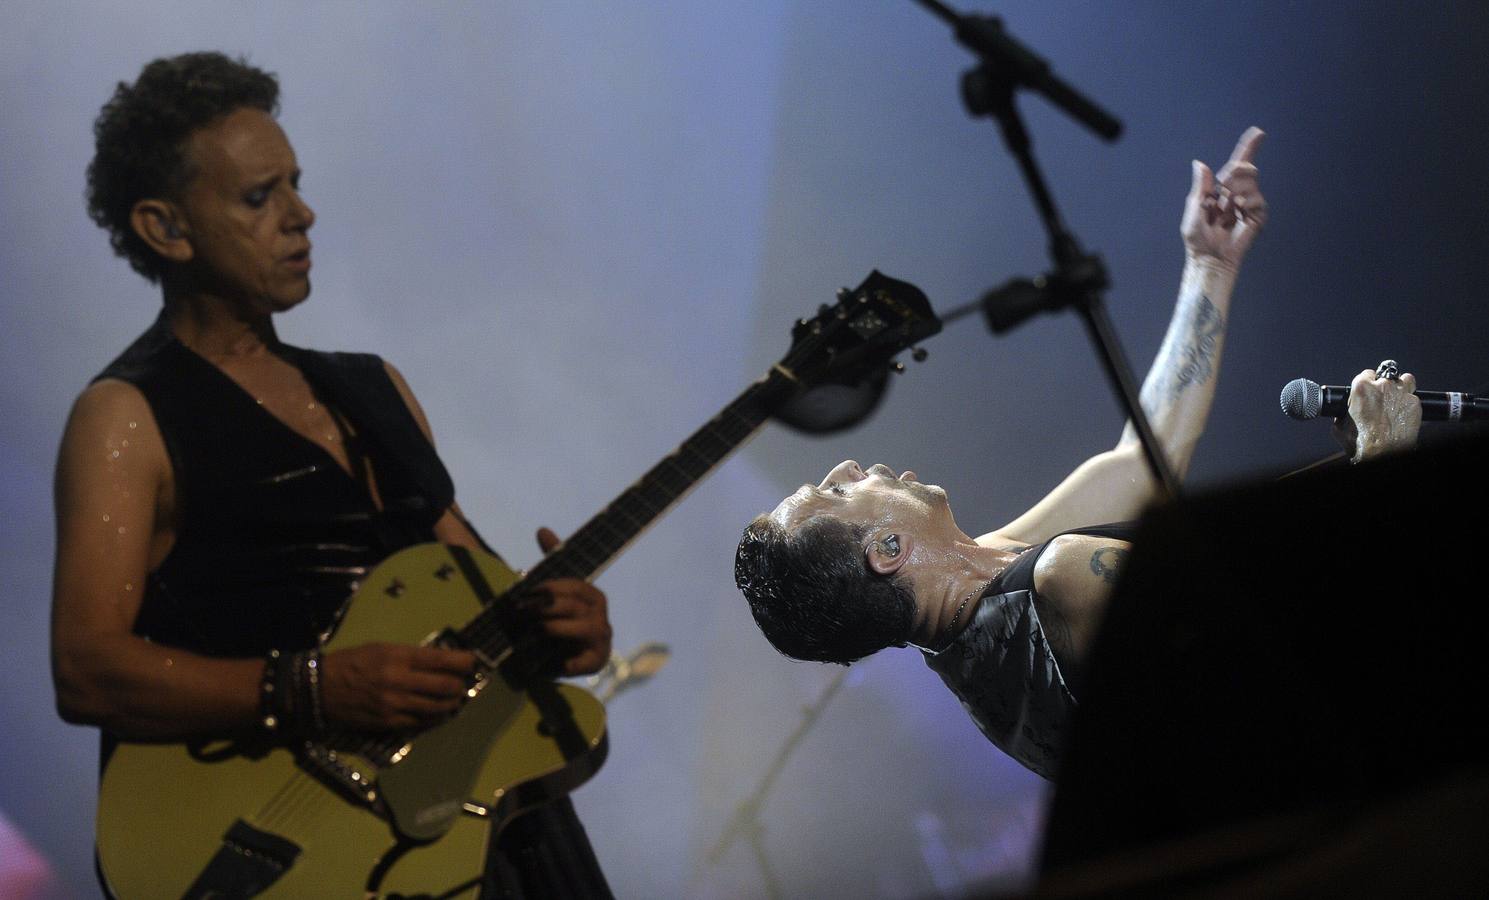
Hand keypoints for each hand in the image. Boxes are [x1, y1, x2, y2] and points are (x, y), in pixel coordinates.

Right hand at [320, 642, 476, 731]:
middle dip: (460, 684)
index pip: (443, 660)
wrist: (320, 688)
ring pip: (438, 707)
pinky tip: (439, 713)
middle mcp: (399, 681)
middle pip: (446, 686)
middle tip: (461, 682)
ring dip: (452, 703)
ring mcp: (395, 705)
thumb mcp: (382, 648)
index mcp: (398, 657)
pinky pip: (421, 723)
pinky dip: (435, 717)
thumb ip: (411, 656)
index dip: (465, 662)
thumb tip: (440, 662)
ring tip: (454, 698)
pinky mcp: (389, 723)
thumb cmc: (353, 662)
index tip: (472, 662)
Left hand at [532, 527, 612, 675]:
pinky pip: (579, 660)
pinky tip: (541, 660)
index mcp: (593, 596)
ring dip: (553, 628)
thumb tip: (542, 529)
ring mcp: (601, 639)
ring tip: (532, 631)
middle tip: (521, 611)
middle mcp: (601, 615)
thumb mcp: (556, 590)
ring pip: (579, 629)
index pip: (574, 585)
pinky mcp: (596, 662)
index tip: (528, 592)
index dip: (551, 587)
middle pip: (575, 606)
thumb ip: (552, 560)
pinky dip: (561, 661)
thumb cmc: (563, 619)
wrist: (573, 658)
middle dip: (546, 607)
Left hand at [1181, 126, 1267, 269]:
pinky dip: (1246, 205)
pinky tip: (1238, 216)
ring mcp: (1250, 204)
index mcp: (1222, 191)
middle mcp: (1238, 194)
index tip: (1257, 132)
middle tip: (1222, 193)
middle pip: (1245, 168)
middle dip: (1233, 174)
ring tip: (1227, 213)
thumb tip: (1200, 163)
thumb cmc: (1198, 238)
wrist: (1209, 258)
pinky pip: (1257, 200)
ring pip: (1250, 182)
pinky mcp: (1259, 216)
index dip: (1247, 148)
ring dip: (1236, 193)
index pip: (1237, 166)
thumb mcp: (1194, 208)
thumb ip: (1201, 186)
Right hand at [1332, 368, 1422, 462]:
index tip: (1369, 388)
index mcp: (1361, 387)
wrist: (1381, 453)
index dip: (1367, 381)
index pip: (1366, 373)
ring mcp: (1401, 393)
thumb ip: (1343, 412)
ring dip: (1402, 386)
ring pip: (1406, 379)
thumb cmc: (1361, 442)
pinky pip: (1414, 397)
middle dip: (1384, 385)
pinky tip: (1404, 413)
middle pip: (1386, 373)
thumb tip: (1344, 412)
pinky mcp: (1415, 404)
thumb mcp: (1340, 425)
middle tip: (1382, 397)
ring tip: (1397, 397)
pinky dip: (1409, 403)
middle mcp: (1383, 386)